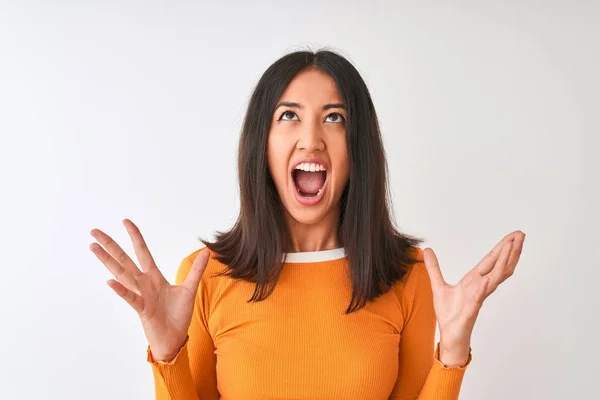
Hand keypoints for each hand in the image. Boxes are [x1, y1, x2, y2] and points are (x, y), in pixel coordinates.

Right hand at [89, 219, 209, 361]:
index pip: (142, 252)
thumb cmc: (178, 315)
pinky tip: (109, 281)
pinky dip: (121, 290)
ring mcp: (141, 295)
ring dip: (108, 261)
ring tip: (94, 247)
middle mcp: (144, 283)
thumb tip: (207, 252)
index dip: (135, 236)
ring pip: (122, 274)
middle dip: (110, 245)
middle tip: (94, 231)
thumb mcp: (190, 289)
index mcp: (154, 277)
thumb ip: (196, 270)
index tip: (125, 221)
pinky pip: (131, 297)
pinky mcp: (142, 309)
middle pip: (124, 259)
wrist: (175, 338)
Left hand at [423, 230, 525, 365]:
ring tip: (512, 247)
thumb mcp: (438, 285)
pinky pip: (479, 297)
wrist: (449, 335)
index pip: (490, 260)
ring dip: (505, 262)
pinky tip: (488, 279)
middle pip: (499, 265)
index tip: (512, 236)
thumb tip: (427, 250)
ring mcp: (478, 297)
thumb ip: (433, 267)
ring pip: (496, 277)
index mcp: (473, 280)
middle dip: (510, 249)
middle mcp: (480, 286)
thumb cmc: (449, 314)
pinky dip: (484, 288)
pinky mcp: (472, 309)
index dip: (502, 248)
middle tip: (521, 234)